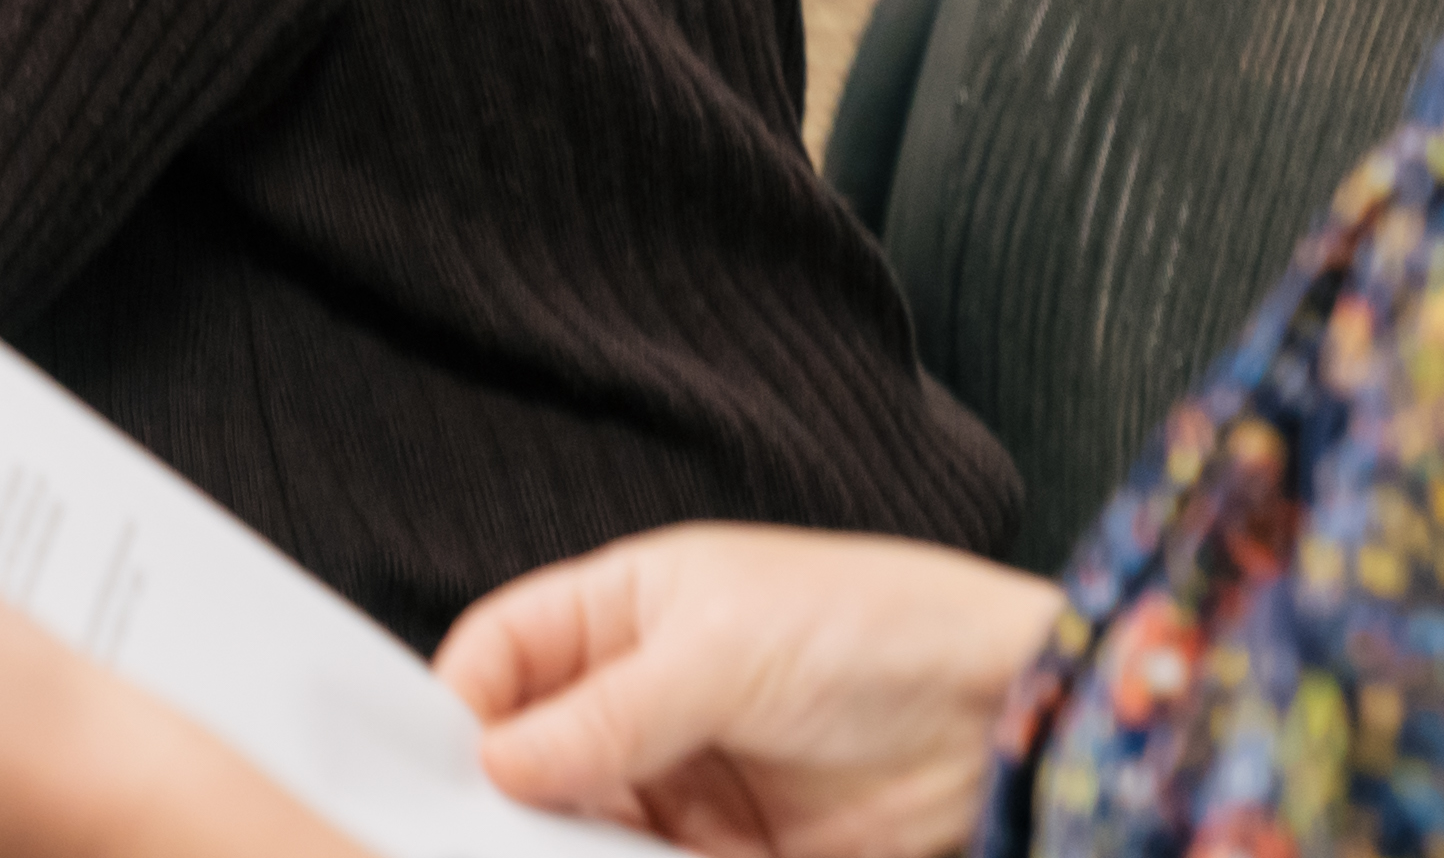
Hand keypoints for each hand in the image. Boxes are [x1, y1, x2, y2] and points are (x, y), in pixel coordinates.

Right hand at [432, 529, 1061, 857]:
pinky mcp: (733, 852)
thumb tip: (496, 760)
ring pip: (586, 828)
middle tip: (484, 840)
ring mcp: (688, 779)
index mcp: (626, 610)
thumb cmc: (873, 629)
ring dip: (566, 852)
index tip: (433, 770)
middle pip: (534, 755)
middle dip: (506, 800)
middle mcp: (645, 695)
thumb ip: (608, 714)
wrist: (1009, 717)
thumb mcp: (725, 652)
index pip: (504, 654)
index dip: (460, 705)